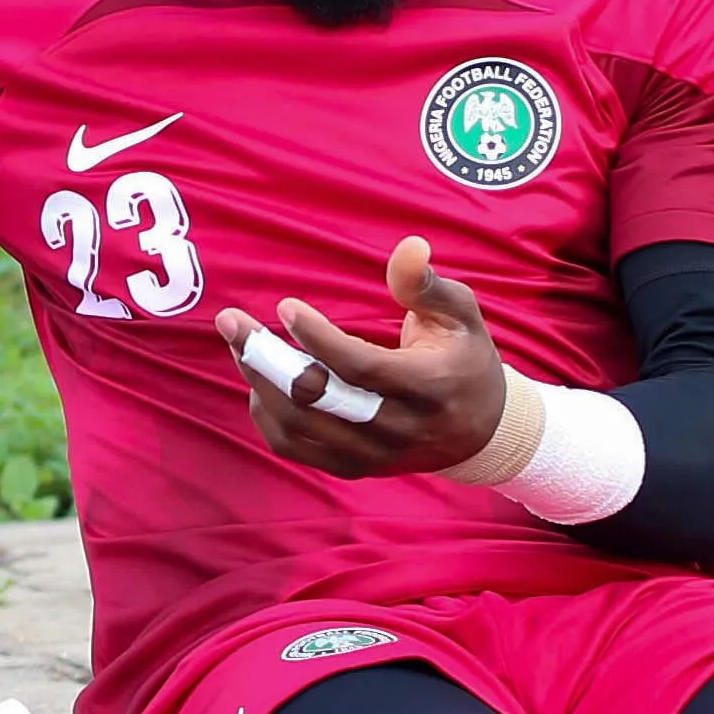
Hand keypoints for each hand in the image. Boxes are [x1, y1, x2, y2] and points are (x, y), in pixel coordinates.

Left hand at [214, 236, 507, 479]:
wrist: (482, 434)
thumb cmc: (465, 360)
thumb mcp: (462, 314)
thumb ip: (426, 284)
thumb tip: (408, 245)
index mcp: (427, 386)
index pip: (361, 367)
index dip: (318, 339)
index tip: (286, 307)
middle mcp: (397, 428)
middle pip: (316, 401)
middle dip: (265, 359)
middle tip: (231, 321)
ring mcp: (371, 455)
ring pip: (297, 427)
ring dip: (260, 383)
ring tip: (240, 344)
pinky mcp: (353, 468)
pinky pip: (295, 449)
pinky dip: (267, 416)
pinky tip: (260, 382)